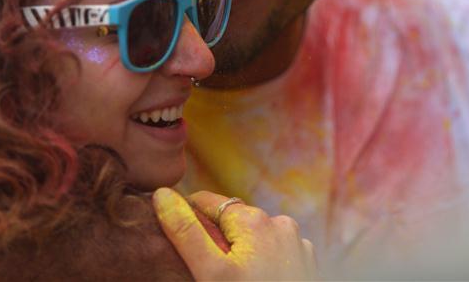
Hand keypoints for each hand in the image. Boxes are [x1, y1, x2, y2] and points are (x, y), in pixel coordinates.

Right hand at [153, 187, 316, 280]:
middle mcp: (280, 223)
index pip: (208, 202)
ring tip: (226, 275)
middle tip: (200, 265)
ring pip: (256, 238)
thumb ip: (186, 233)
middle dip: (215, 237)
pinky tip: (252, 279)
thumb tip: (162, 195)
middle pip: (234, 221)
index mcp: (254, 219)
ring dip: (240, 250)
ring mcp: (297, 244)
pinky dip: (262, 262)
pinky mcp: (306, 262)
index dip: (187, 216)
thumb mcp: (211, 272)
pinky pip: (275, 253)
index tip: (173, 235)